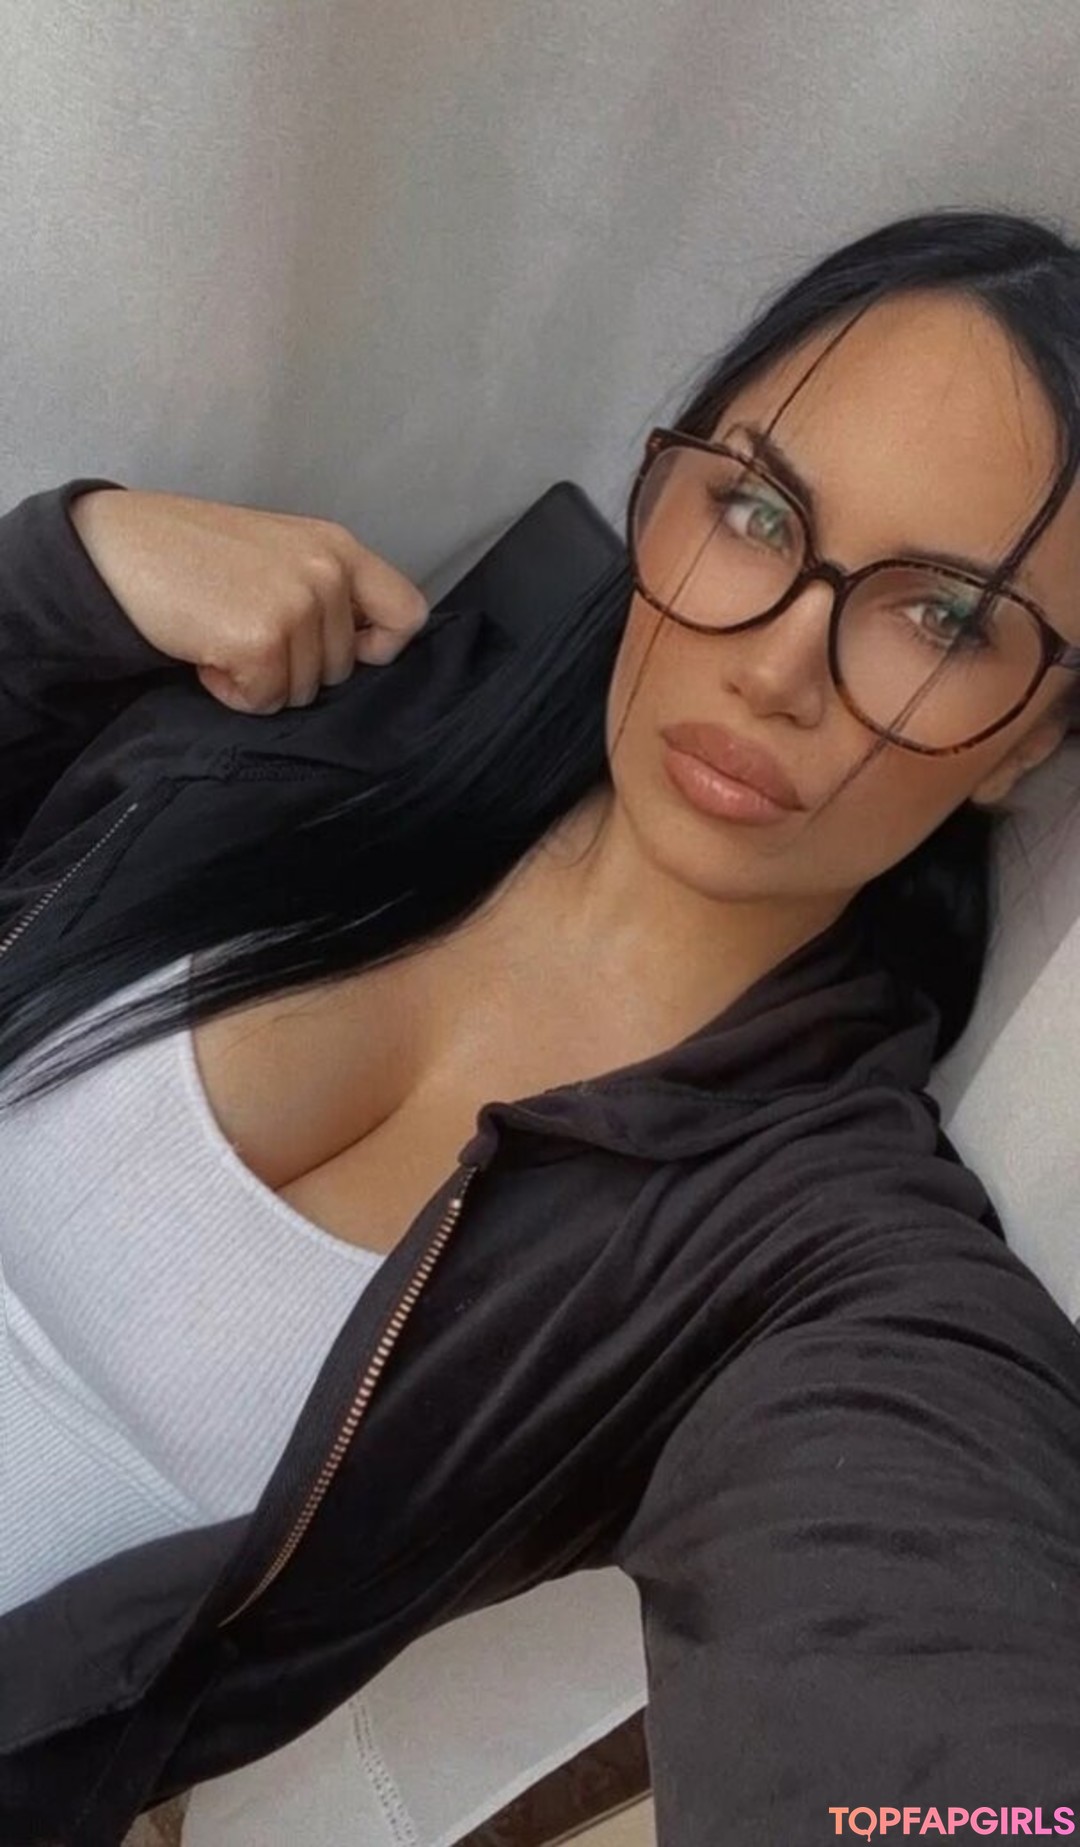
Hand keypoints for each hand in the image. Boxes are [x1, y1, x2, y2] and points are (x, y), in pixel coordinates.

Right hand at [70, 486, 429, 713]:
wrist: (120, 548)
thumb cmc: (194, 555)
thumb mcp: (280, 553)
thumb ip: (327, 589)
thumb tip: (366, 648)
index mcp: (338, 547)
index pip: (408, 614)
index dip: (380, 649)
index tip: (344, 651)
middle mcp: (327, 572)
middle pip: (343, 671)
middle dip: (295, 668)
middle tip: (243, 630)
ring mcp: (297, 605)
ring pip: (303, 692)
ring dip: (260, 681)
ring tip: (220, 636)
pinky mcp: (262, 640)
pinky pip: (264, 701)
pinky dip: (232, 692)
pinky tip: (206, 653)